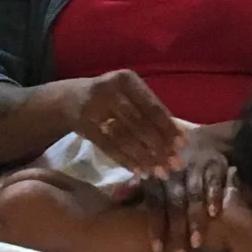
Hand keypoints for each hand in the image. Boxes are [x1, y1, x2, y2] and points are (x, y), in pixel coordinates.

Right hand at [67, 70, 183, 176]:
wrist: (69, 99)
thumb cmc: (111, 98)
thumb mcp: (128, 94)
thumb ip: (150, 111)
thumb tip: (180, 138)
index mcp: (127, 80)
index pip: (153, 107)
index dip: (168, 127)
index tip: (183, 145)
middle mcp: (110, 91)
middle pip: (140, 124)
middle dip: (159, 146)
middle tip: (174, 164)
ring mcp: (94, 108)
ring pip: (125, 137)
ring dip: (144, 157)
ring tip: (159, 172)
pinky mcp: (84, 125)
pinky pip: (109, 146)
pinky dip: (125, 160)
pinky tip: (139, 171)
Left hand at [140, 128, 229, 251]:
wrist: (206, 136)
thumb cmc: (175, 158)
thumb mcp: (154, 168)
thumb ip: (137, 184)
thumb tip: (115, 198)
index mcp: (158, 176)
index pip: (154, 205)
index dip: (156, 228)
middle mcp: (175, 173)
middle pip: (174, 205)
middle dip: (176, 231)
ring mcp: (196, 167)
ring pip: (194, 196)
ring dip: (196, 219)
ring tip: (197, 243)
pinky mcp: (215, 163)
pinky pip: (215, 181)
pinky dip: (214, 196)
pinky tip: (215, 214)